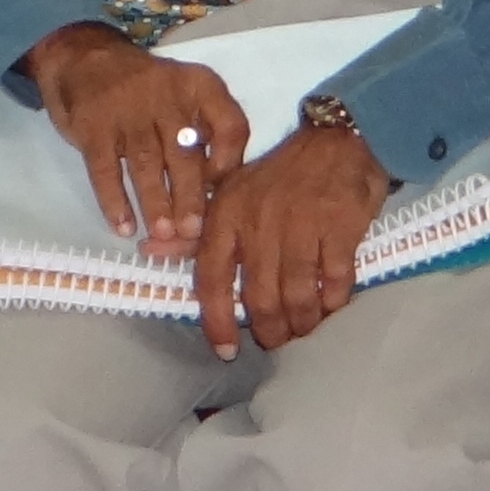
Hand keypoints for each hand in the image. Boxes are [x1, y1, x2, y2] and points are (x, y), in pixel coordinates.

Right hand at [23, 23, 255, 259]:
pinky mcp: (93, 126)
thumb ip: (205, 134)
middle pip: (185, 152)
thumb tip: (217, 194)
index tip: (219, 191)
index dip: (229, 162)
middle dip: (190, 196)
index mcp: (200, 87)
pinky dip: (114, 201)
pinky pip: (106, 169)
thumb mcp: (184, 96)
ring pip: (146, 164)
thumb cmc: (146, 92)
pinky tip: (122, 226)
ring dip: (155, 202)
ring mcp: (127, 110)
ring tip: (162, 234)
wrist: (84, 59)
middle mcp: (167, 95)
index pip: (230, 125)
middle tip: (192, 232)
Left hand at [198, 122, 389, 354]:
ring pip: (296, 295)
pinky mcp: (340, 227)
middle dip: (268, 330)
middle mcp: (260, 222)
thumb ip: (194, 231)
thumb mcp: (230, 194)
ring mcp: (302, 225)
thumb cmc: (280, 176)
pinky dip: (332, 300)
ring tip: (304, 327)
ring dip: (301, 321)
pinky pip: (334, 281)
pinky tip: (330, 304)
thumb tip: (149, 251)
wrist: (337, 140)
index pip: (212, 278)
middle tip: (276, 339)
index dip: (217, 321)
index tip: (226, 350)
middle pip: (259, 297)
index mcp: (227, 214)